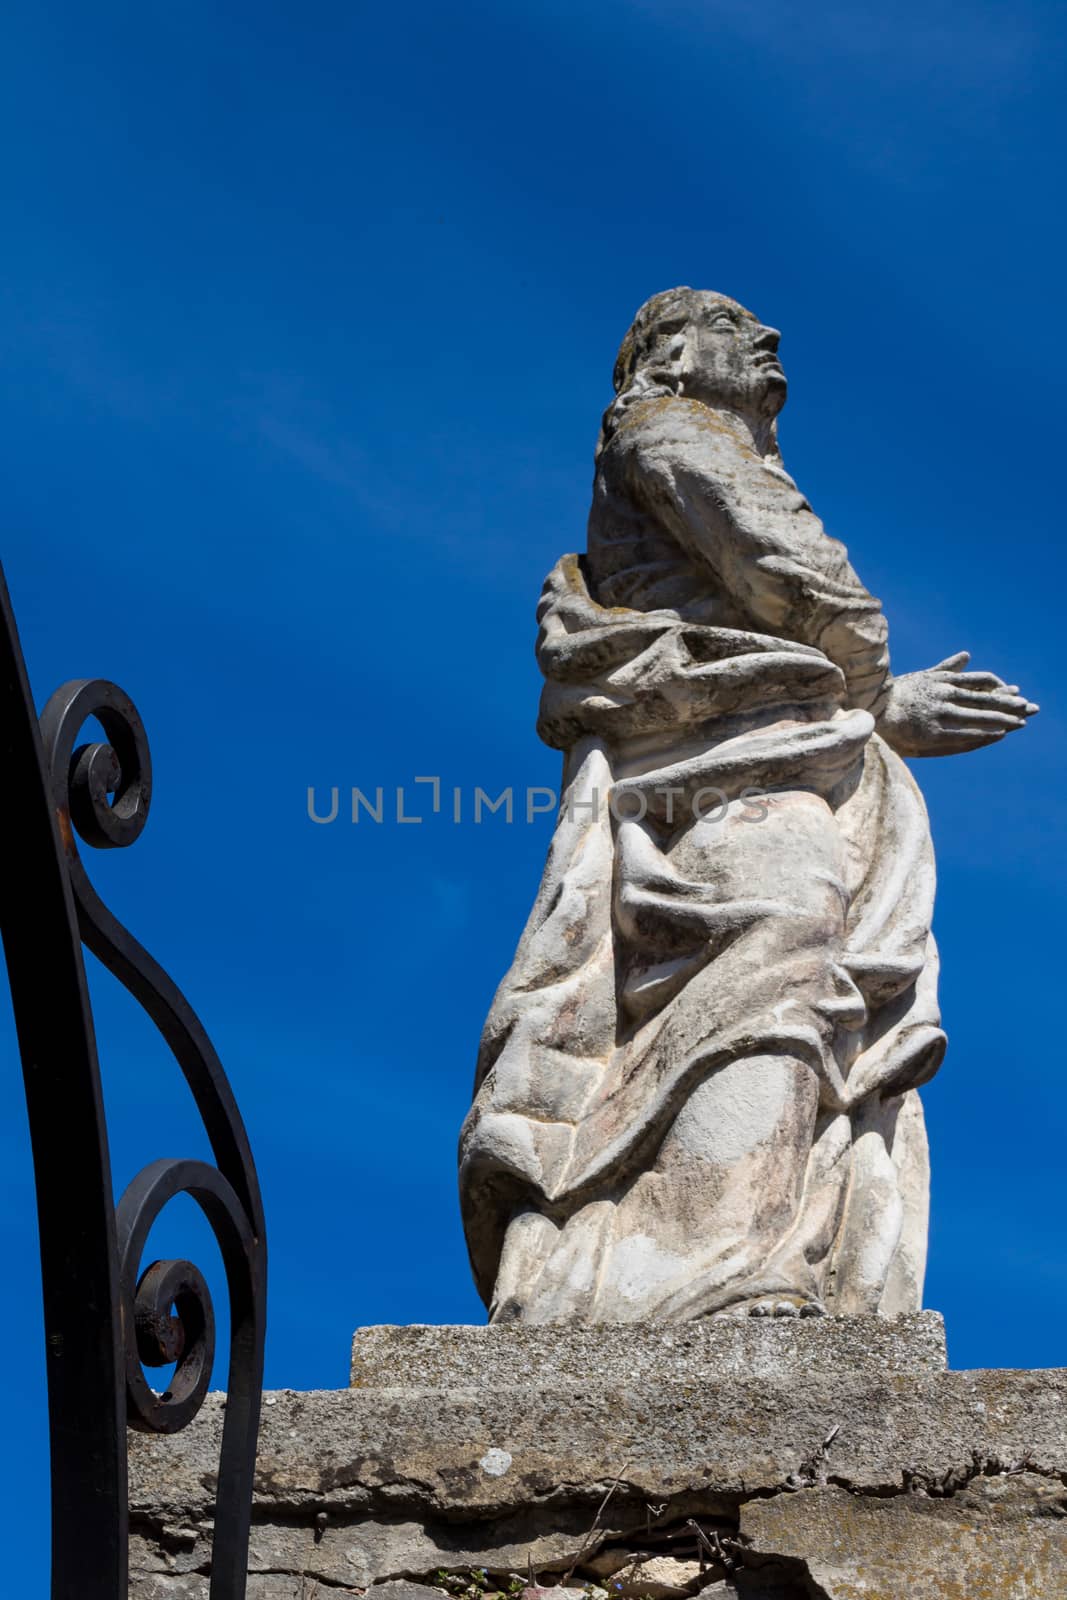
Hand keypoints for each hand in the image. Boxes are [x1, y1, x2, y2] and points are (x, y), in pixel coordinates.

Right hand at [878, 651, 1038, 757]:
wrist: (870, 710)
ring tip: (1020, 723)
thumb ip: (947, 667)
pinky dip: (984, 733)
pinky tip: (999, 735)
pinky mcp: (932, 730)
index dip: (999, 687)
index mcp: (943, 680)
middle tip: (1028, 707)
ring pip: (978, 715)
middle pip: (984, 698)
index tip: (1014, 691)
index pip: (979, 681)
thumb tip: (967, 654)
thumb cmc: (896, 693)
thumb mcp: (924, 674)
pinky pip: (964, 733)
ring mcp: (939, 712)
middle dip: (1008, 703)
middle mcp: (944, 693)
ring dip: (1002, 719)